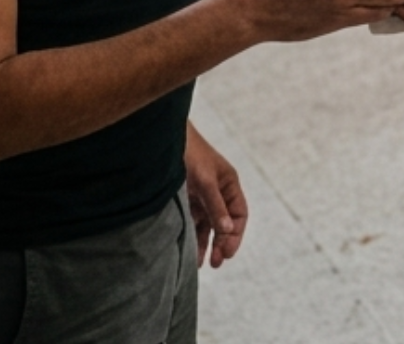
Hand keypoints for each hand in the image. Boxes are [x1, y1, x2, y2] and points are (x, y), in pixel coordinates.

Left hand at [184, 123, 246, 267]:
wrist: (164, 139)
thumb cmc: (190, 153)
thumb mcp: (205, 181)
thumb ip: (216, 206)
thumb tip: (228, 230)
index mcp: (229, 184)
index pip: (239, 215)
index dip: (235, 235)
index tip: (227, 252)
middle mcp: (218, 192)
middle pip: (225, 223)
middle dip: (222, 243)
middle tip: (217, 263)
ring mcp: (202, 196)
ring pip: (208, 225)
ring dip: (206, 244)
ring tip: (202, 264)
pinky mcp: (187, 199)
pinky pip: (193, 222)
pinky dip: (193, 236)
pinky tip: (189, 251)